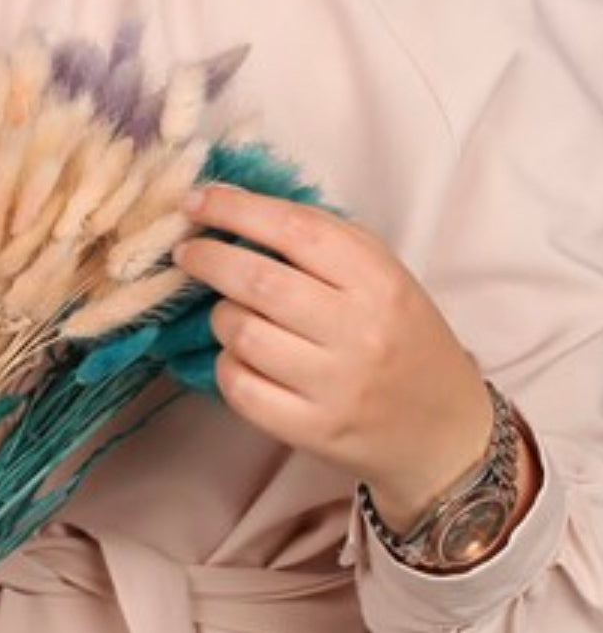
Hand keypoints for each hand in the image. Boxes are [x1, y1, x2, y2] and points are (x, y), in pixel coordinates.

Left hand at [175, 185, 494, 529]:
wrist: (445, 431)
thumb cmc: (403, 337)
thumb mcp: (383, 274)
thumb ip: (320, 237)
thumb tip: (236, 203)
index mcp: (379, 281)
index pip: (296, 229)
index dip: (237, 209)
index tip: (198, 200)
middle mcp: (360, 332)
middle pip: (259, 281)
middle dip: (210, 258)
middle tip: (188, 251)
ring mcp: (336, 386)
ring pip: (243, 334)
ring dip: (221, 315)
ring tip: (231, 311)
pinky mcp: (314, 431)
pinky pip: (241, 388)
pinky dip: (227, 365)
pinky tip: (239, 356)